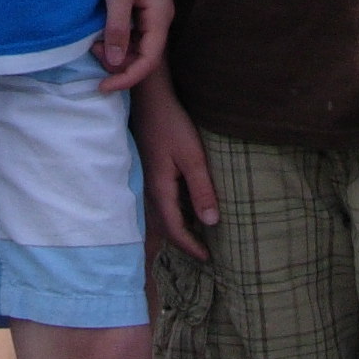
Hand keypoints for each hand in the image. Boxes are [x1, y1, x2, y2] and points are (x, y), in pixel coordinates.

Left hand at [94, 0, 172, 91]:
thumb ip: (118, 29)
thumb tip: (116, 63)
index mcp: (160, 15)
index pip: (148, 61)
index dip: (126, 78)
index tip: (102, 86)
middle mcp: (160, 14)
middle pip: (144, 54)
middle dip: (119, 63)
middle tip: (92, 54)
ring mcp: (151, 6)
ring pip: (137, 41)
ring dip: (117, 49)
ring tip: (93, 42)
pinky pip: (131, 26)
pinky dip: (116, 34)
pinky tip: (99, 29)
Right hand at [131, 71, 217, 258]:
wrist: (149, 100)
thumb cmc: (172, 125)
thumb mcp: (193, 157)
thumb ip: (202, 190)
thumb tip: (212, 223)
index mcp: (160, 190)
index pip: (174, 230)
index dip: (190, 246)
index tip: (207, 258)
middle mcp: (149, 190)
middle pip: (163, 227)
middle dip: (181, 243)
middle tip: (201, 253)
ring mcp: (146, 180)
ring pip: (159, 216)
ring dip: (175, 229)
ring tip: (194, 237)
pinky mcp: (148, 171)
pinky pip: (158, 202)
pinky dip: (171, 213)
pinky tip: (183, 209)